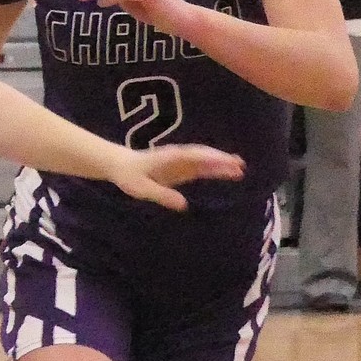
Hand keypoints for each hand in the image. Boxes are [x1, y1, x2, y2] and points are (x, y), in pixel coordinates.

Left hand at [107, 143, 245, 211]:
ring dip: (222, 163)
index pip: (195, 157)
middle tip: (240, 166)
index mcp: (171, 158)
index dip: (212, 159)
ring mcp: (181, 160)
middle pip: (204, 156)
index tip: (227, 163)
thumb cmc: (130, 176)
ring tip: (240, 169)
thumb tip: (183, 205)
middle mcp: (179, 156)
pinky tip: (226, 172)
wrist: (120, 165)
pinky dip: (214, 168)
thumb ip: (162, 195)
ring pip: (205, 160)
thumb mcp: (142, 189)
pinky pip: (201, 167)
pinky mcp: (181, 167)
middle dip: (222, 160)